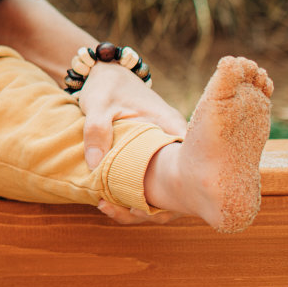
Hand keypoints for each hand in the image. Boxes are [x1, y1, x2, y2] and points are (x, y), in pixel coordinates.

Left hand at [78, 62, 186, 224]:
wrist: (108, 74)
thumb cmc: (107, 86)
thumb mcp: (99, 104)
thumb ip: (97, 131)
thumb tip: (96, 166)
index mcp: (172, 126)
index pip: (191, 162)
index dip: (180, 188)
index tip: (151, 203)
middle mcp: (176, 142)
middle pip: (182, 183)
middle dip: (161, 205)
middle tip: (128, 212)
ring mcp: (168, 151)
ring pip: (169, 187)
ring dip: (147, 203)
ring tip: (113, 209)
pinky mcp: (156, 156)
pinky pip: (156, 182)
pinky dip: (140, 195)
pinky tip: (115, 203)